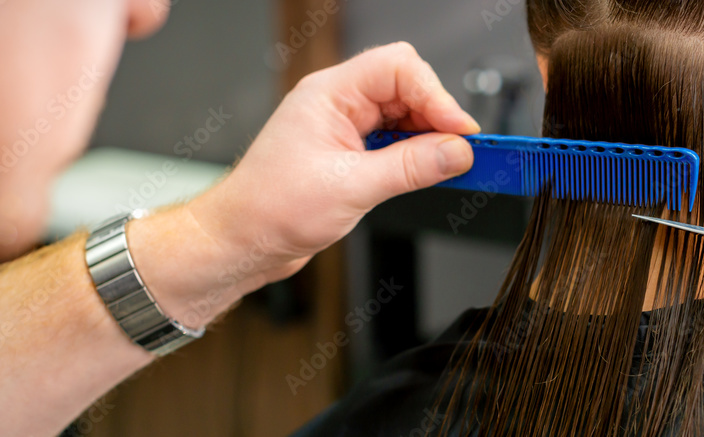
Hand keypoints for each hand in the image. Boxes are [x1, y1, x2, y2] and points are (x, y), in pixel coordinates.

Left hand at [188, 42, 478, 292]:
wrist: (242, 241)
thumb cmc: (270, 209)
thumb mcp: (351, 188)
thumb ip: (410, 168)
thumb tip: (456, 152)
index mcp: (329, 94)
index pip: (397, 68)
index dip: (436, 96)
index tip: (460, 132)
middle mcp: (337, 104)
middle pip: (406, 87)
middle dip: (436, 116)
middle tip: (461, 151)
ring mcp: (344, 127)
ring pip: (404, 114)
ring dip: (428, 138)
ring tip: (445, 166)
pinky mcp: (350, 153)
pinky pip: (395, 141)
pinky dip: (416, 154)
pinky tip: (424, 173)